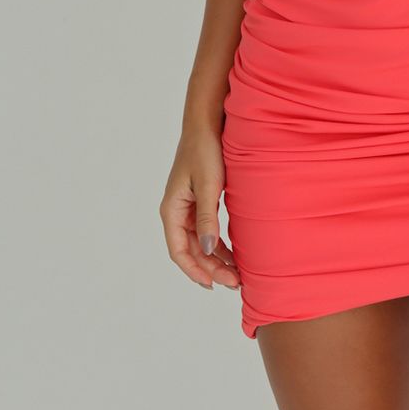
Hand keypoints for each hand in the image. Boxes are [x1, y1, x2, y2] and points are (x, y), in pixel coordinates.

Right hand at [160, 129, 240, 291]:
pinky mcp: (200, 202)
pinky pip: (206, 231)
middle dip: (211, 269)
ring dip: (216, 259)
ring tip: (237, 274)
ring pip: (200, 243)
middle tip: (235, 282)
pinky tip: (234, 254)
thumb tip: (209, 251)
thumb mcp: (209, 186)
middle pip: (191, 250)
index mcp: (172, 209)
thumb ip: (207, 219)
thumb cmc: (205, 151)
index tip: (214, 284)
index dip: (195, 271)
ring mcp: (188, 208)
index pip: (178, 251)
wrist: (207, 124)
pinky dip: (219, 245)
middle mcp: (176, 211)